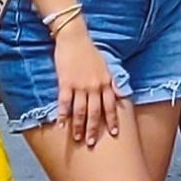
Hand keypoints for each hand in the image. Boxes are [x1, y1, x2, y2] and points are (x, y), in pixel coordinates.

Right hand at [53, 22, 119, 147]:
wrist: (74, 37)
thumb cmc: (89, 50)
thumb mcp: (105, 65)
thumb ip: (112, 80)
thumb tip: (120, 92)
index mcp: (105, 81)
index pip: (111, 105)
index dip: (112, 120)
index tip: (114, 133)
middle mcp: (94, 86)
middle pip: (95, 112)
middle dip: (94, 129)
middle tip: (92, 143)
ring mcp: (80, 85)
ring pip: (80, 111)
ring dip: (79, 126)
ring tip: (77, 138)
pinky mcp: (65, 83)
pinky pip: (64, 103)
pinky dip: (63, 115)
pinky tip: (61, 125)